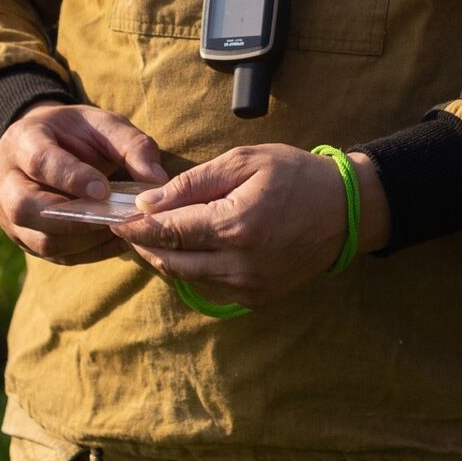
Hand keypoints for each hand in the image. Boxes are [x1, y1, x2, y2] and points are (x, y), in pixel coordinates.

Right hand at [0, 102, 168, 263]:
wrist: (49, 145)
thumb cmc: (78, 133)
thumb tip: (158, 180)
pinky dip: (88, 252)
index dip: (71, 178)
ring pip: (40, 240)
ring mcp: (10, 215)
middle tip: (113, 217)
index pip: (39, 162)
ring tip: (121, 229)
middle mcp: (6, 181)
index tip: (104, 189)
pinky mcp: (25, 238)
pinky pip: (54, 256)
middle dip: (72, 218)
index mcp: (22, 141)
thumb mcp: (105, 124)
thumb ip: (132, 145)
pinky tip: (116, 241)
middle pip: (25, 208)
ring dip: (85, 240)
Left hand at [113, 145, 390, 310]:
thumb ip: (194, 183)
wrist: (347, 210)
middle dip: (145, 244)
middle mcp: (239, 264)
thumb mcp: (246, 162)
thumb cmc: (297, 176)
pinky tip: (192, 248)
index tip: (114, 218)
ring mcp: (248, 286)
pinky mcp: (256, 298)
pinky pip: (209, 286)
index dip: (137, 226)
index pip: (169, 231)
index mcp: (236, 225)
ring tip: (158, 235)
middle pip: (170, 261)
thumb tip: (149, 202)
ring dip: (167, 257)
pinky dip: (193, 268)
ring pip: (186, 277)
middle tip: (129, 227)